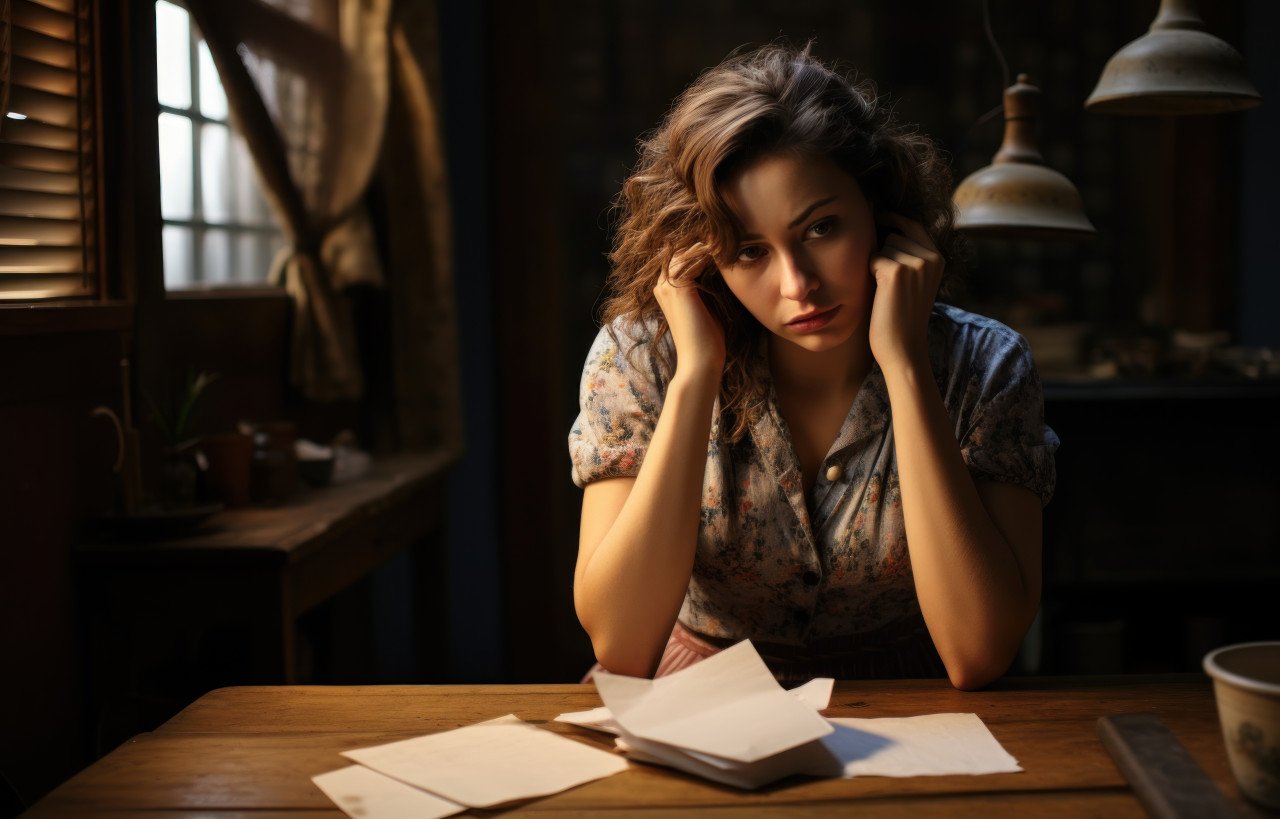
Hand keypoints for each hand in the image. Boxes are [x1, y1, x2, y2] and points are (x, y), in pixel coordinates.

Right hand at [652, 242, 725, 378]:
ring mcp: (666, 285)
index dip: (703, 246)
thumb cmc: (708, 340)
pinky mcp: (677, 287)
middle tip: (730, 230)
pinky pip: (694, 258)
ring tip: (732, 234)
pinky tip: (730, 247)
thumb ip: (709, 286)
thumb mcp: (708, 306)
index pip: (683, 256)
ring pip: (687, 250)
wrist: (700, 363)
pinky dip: (711, 251)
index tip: (726, 238)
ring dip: (709, 242)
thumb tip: (724, 266)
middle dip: (706, 240)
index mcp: (667, 289)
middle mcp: (661, 284)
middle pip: (682, 249)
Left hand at [868, 213, 943, 372]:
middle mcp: (931, 257)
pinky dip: (870, 274)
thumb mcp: (915, 281)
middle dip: (884, 254)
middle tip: (889, 285)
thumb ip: (910, 256)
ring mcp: (915, 262)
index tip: (880, 216)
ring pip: (882, 247)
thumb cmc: (902, 316)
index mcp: (939, 258)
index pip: (914, 225)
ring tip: (887, 292)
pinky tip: (881, 295)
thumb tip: (886, 228)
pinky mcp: (895, 271)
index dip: (895, 219)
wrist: (903, 347)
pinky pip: (872, 259)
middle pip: (894, 235)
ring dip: (878, 266)